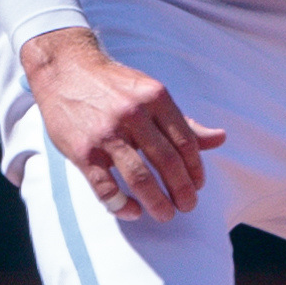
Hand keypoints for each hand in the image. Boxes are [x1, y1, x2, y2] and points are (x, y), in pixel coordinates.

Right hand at [19, 26, 226, 222]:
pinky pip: (105, 187)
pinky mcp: (82, 150)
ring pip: (139, 178)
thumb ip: (183, 121)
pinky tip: (132, 211)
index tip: (198, 185)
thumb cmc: (114, 86)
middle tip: (187, 206)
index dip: (196, 170)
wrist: (65, 70)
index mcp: (156, 99)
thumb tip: (220, 138)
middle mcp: (134, 114)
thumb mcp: (152, 94)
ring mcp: (107, 134)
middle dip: (182, 191)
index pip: (186, 142)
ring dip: (157, 202)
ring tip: (166, 214)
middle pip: (168, 162)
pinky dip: (121, 204)